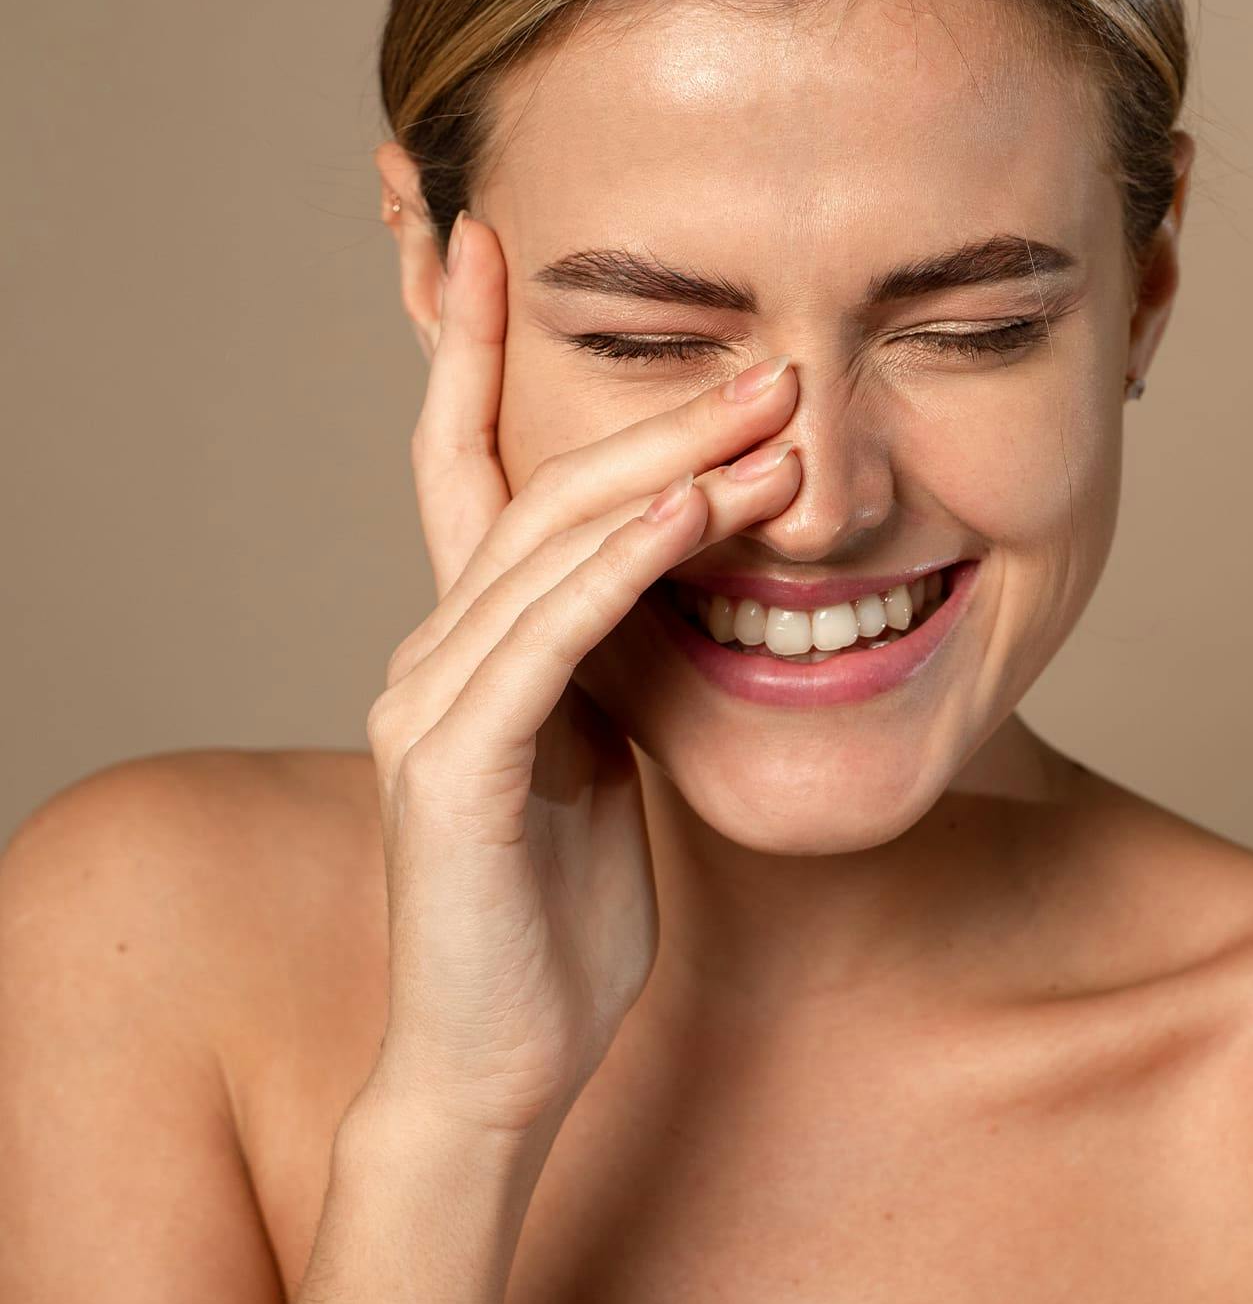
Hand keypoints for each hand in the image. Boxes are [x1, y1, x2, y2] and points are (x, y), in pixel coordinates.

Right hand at [360, 211, 799, 1143]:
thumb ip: (612, 659)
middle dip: (654, 413)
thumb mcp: (599, 753)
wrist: (500, 1057)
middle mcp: (433, 649)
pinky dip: (623, 567)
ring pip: (546, 544)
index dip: (473, 352)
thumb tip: (677, 575)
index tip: (498, 246)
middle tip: (766, 358)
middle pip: (538, 486)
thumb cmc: (558, 911)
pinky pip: (547, 638)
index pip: (466, 466)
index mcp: (472, 641)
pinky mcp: (456, 766)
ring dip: (664, 470)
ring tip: (770, 417)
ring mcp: (432, 702)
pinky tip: (693, 514)